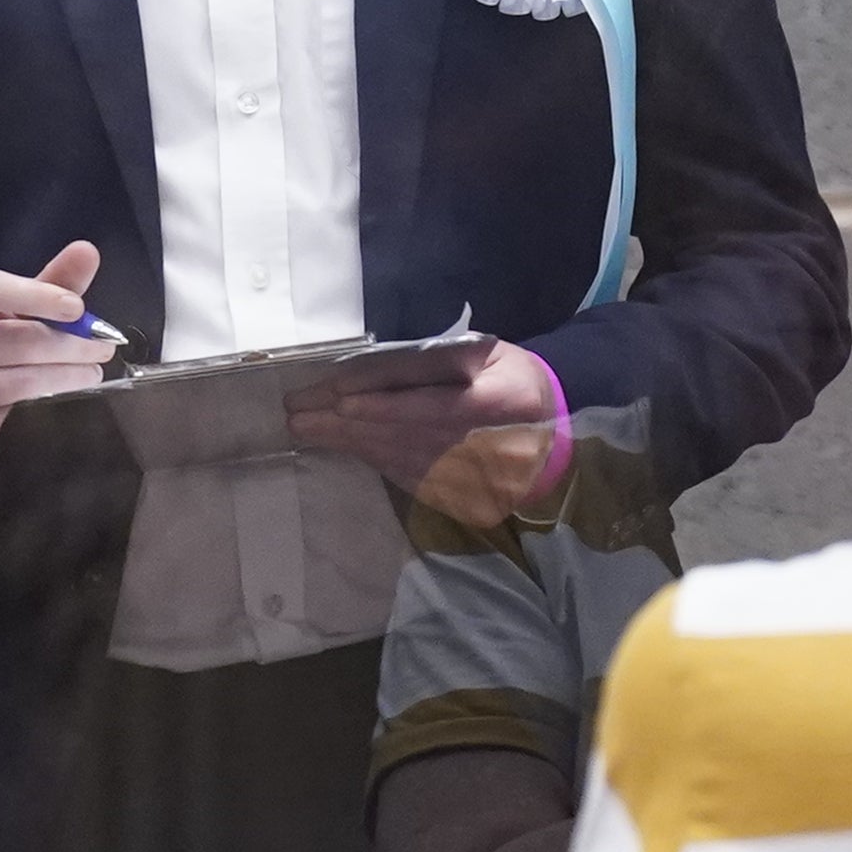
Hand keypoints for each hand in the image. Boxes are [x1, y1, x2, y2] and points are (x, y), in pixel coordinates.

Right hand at [0, 239, 110, 461]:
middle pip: (9, 339)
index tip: (77, 308)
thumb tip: (86, 252)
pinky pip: (14, 417)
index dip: (34, 295)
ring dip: (67, 377)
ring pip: (18, 381)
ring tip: (90, 373)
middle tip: (100, 348)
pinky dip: (49, 406)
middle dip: (67, 344)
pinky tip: (67, 397)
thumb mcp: (17, 307)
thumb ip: (52, 281)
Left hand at [298, 349, 558, 533]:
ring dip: (348, 442)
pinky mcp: (459, 497)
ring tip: (305, 426)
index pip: (435, 402)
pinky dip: (370, 458)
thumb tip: (374, 369)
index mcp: (504, 400)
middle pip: (407, 432)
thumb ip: (443, 360)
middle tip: (299, 411)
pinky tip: (340, 444)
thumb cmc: (513, 382)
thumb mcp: (491, 354)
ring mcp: (475, 478)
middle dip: (348, 422)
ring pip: (399, 457)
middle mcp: (490, 445)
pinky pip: (405, 474)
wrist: (551, 444)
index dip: (385, 402)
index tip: (339, 396)